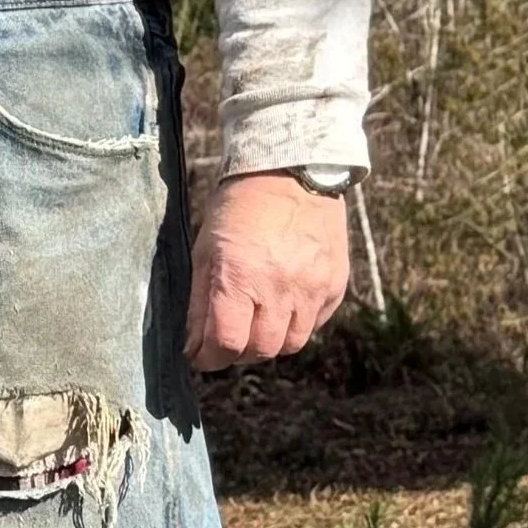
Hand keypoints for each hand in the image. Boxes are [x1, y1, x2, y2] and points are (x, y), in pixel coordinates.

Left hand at [184, 172, 350, 370]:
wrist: (291, 171)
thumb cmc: (239, 206)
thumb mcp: (205, 247)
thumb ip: (200, 300)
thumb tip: (193, 343)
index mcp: (240, 276)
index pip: (226, 343)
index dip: (208, 357)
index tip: (199, 355)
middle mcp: (279, 289)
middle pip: (260, 350)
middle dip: (236, 353)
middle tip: (225, 340)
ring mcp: (312, 290)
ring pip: (289, 345)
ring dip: (267, 343)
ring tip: (253, 325)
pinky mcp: (334, 286)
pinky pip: (314, 325)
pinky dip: (294, 326)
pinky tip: (280, 308)